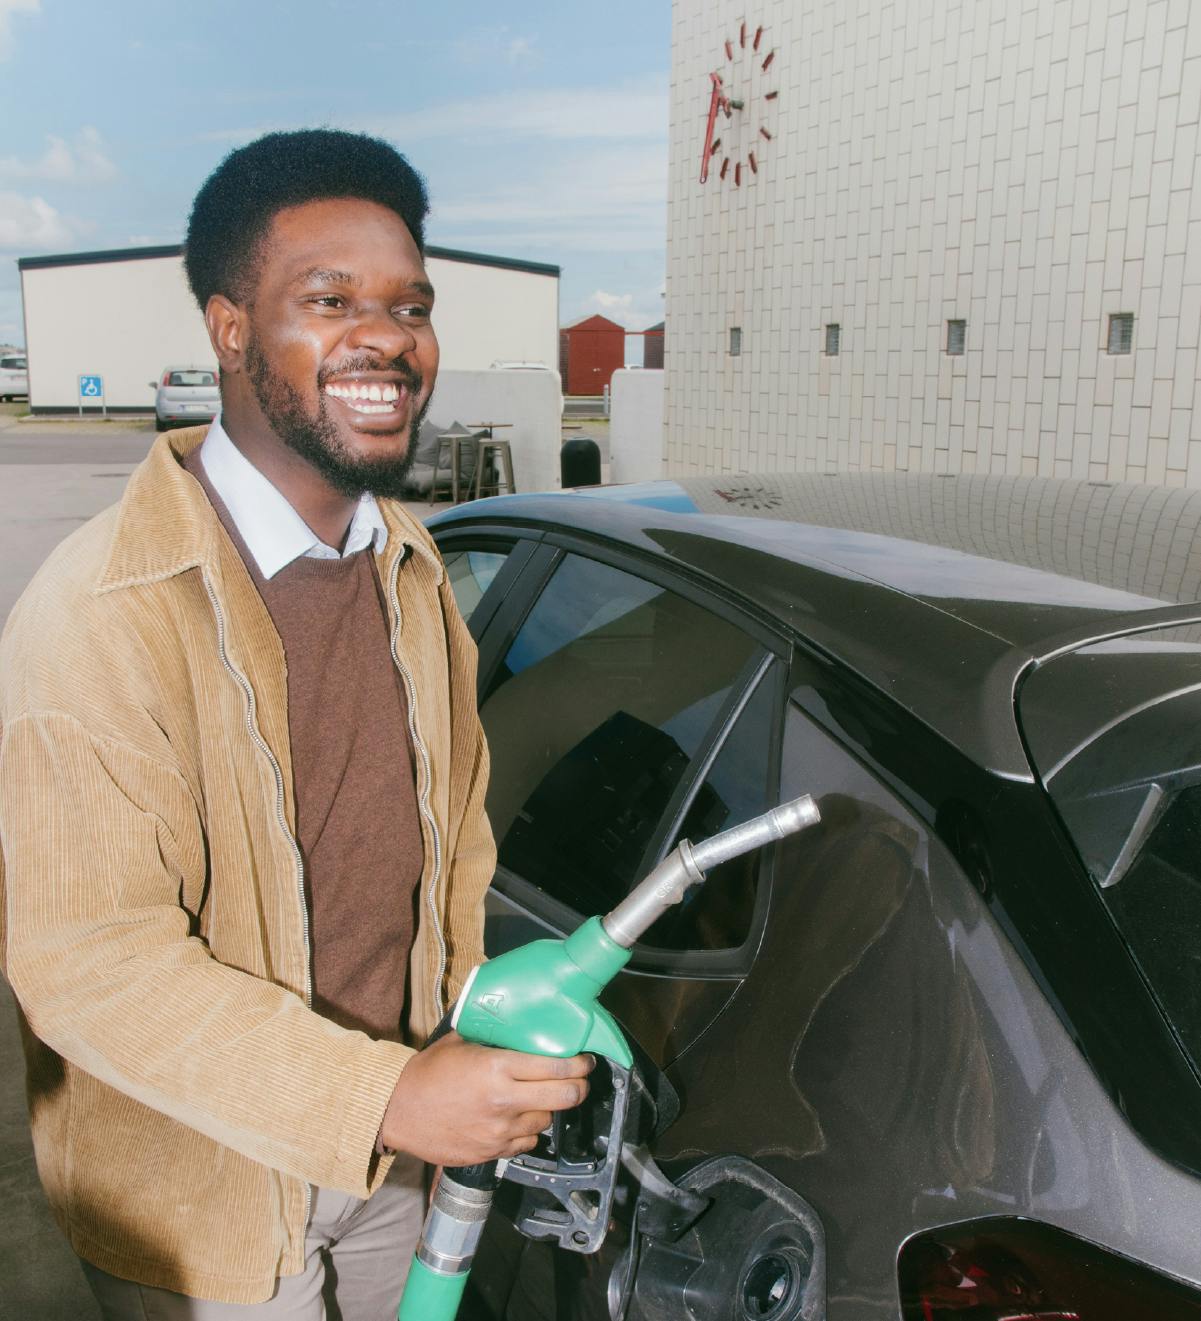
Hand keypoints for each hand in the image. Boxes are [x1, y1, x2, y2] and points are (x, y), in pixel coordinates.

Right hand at [380, 1031, 594, 1166]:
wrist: (397, 1111)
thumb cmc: (427, 1072)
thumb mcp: (461, 1042)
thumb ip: (493, 1036)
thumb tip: (518, 1024)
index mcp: (497, 1068)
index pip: (555, 1067)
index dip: (578, 1064)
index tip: (585, 1060)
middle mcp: (503, 1101)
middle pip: (563, 1097)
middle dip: (579, 1088)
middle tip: (580, 1080)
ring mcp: (499, 1131)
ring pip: (546, 1121)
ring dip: (549, 1109)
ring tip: (541, 1098)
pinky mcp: (491, 1152)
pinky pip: (526, 1143)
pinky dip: (528, 1132)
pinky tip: (520, 1119)